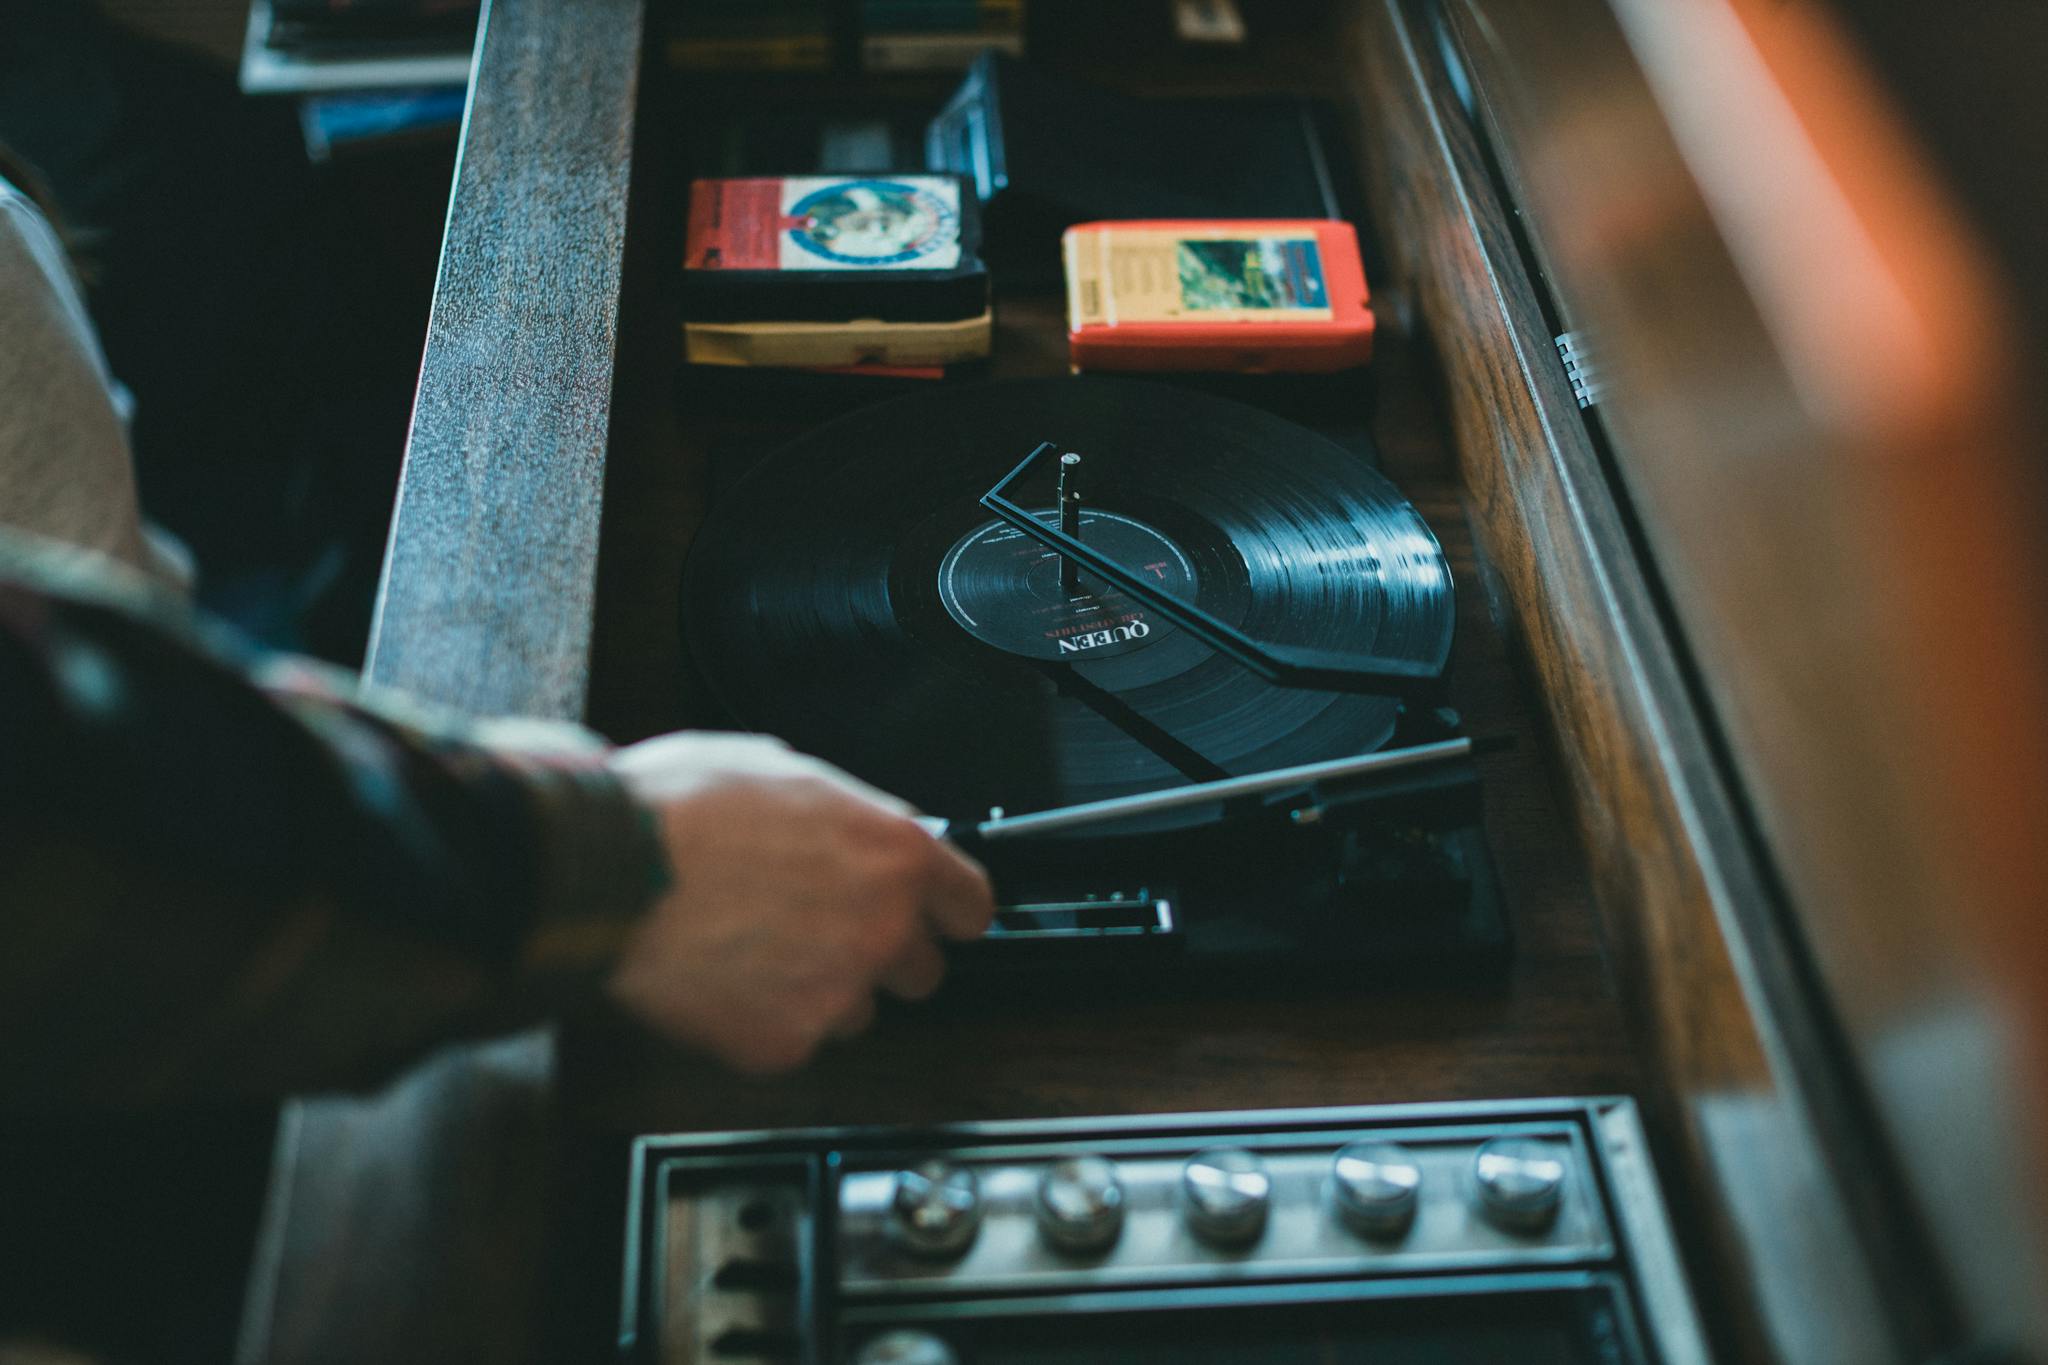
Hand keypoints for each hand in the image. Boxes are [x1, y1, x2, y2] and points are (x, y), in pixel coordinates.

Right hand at [604, 732, 993, 1072]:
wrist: (608, 873)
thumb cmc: (679, 809)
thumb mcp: (781, 769)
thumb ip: (843, 811)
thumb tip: (856, 823)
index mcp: (894, 854)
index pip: (971, 906)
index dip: (944, 909)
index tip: (929, 914)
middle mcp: (882, 929)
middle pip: (922, 970)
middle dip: (881, 954)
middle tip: (819, 929)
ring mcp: (837, 993)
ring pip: (855, 1011)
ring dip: (819, 989)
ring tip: (754, 949)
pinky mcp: (783, 1043)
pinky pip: (791, 1039)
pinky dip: (761, 1019)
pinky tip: (722, 978)